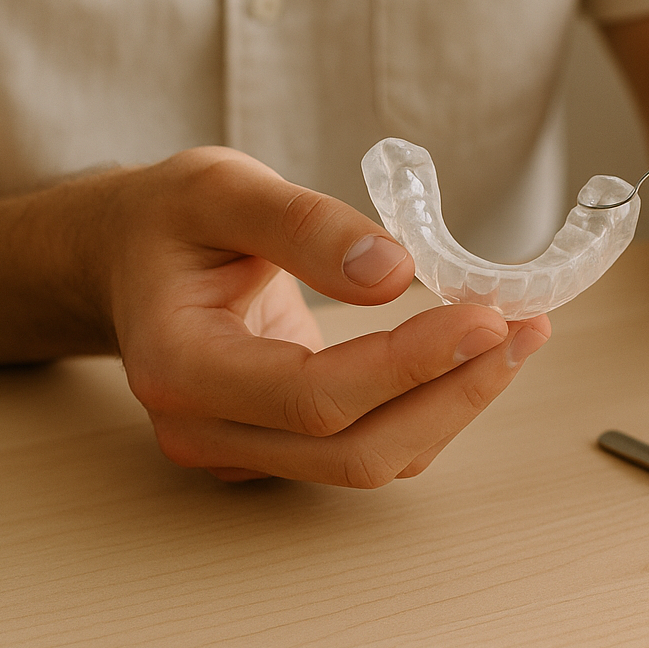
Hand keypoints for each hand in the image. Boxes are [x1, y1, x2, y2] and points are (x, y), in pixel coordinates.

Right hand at [103, 147, 549, 484]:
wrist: (123, 259)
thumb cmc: (165, 219)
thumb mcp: (221, 187)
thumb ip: (302, 224)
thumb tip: (393, 272)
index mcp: (179, 366)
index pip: (312, 396)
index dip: (409, 364)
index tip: (485, 315)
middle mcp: (204, 430)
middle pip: (353, 450)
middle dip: (452, 395)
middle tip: (524, 328)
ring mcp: (238, 450)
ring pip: (369, 460)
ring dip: (454, 405)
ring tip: (518, 335)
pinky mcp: (273, 448)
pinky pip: (366, 446)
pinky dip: (428, 407)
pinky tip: (472, 355)